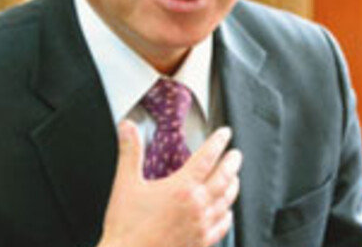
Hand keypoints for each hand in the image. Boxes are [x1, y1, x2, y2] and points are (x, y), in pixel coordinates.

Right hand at [98, 120, 241, 246]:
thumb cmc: (126, 227)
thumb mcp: (126, 184)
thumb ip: (130, 152)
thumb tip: (127, 126)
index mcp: (181, 188)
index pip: (207, 158)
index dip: (218, 143)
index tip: (225, 134)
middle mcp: (196, 207)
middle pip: (224, 179)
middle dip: (232, 163)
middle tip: (236, 154)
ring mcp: (200, 227)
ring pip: (226, 202)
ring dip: (233, 186)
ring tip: (235, 178)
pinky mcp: (199, 245)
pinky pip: (221, 227)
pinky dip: (228, 215)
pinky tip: (227, 213)